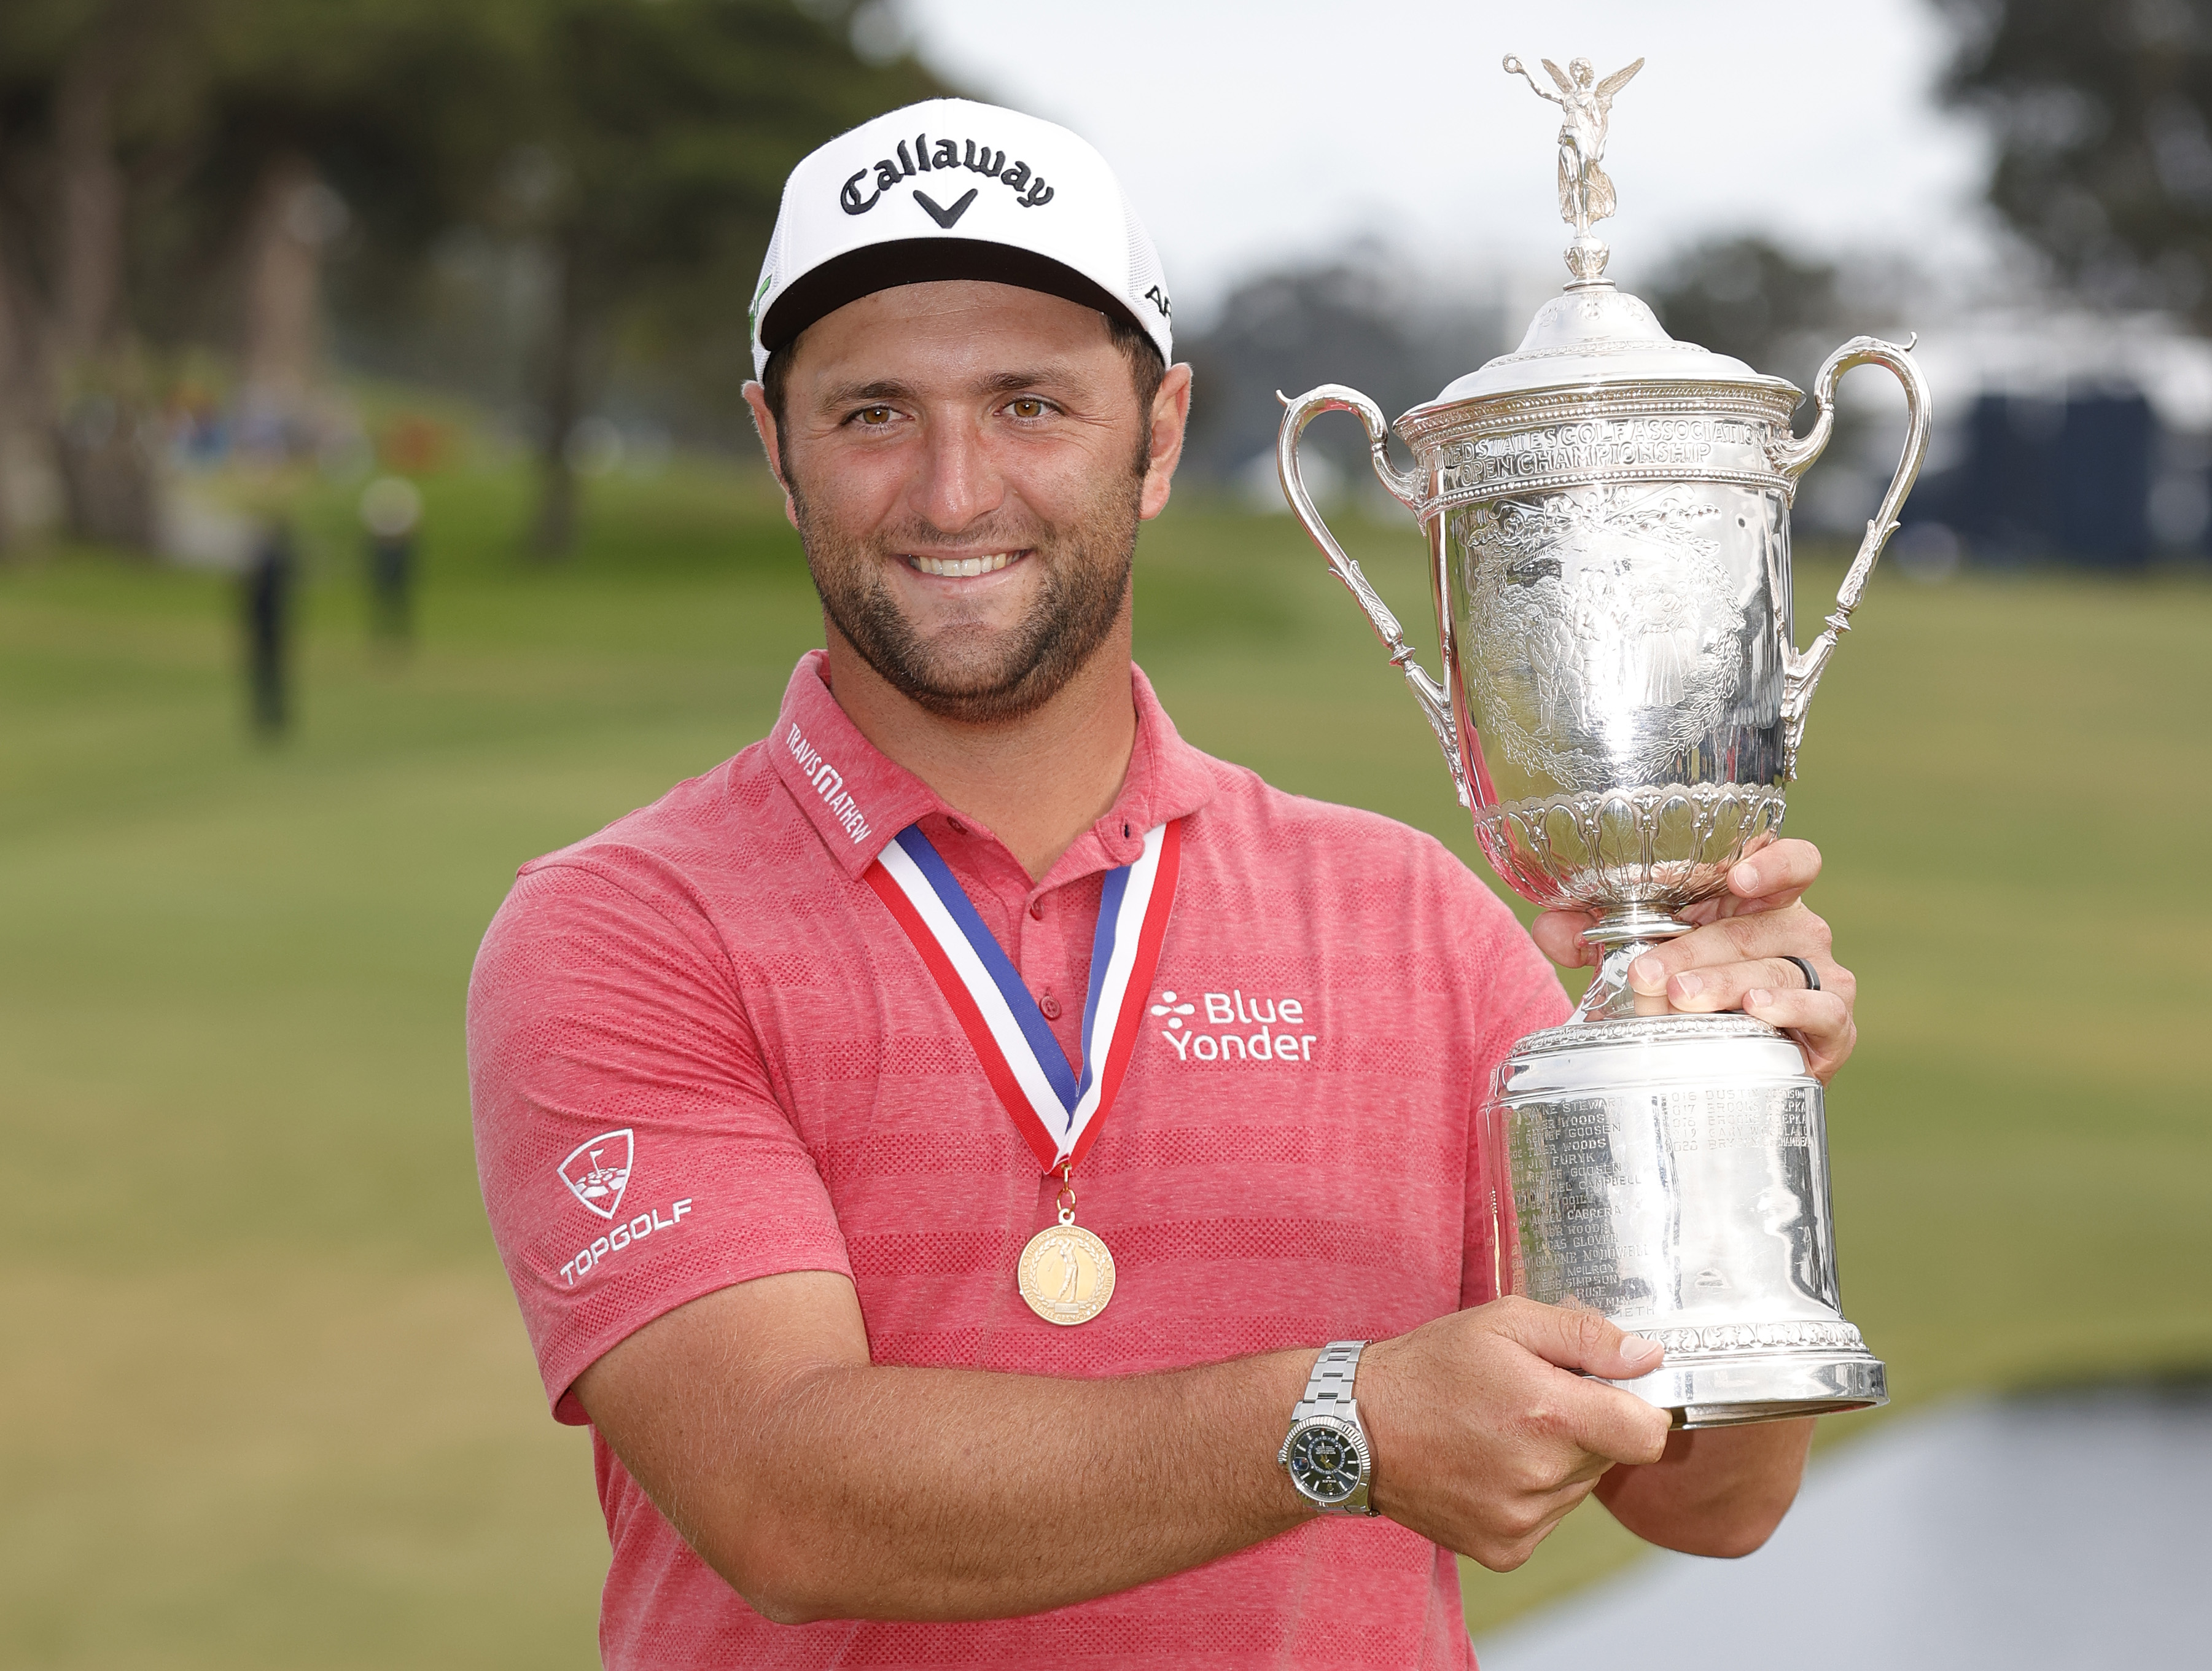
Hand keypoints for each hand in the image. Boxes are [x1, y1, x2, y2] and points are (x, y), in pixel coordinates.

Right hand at [1356, 1297, 1671, 1569]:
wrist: (1356, 1430)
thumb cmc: (1430, 1367)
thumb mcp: (1504, 1322)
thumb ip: (1585, 1335)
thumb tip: (1648, 1357)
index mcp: (1550, 1415)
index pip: (1648, 1435)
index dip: (1639, 1408)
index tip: (1613, 1393)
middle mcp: (1541, 1477)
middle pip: (1611, 1456)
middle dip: (1586, 1425)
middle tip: (1532, 1399)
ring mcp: (1523, 1520)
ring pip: (1579, 1487)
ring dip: (1557, 1460)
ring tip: (1501, 1431)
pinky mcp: (1505, 1549)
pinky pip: (1548, 1518)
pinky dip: (1531, 1492)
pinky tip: (1489, 1464)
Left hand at [1531, 838, 1858, 1081]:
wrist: (1726, 1061)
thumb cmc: (1686, 988)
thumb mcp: (1639, 951)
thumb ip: (1592, 932)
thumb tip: (1550, 927)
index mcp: (1758, 900)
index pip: (1792, 862)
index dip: (1773, 862)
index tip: (1736, 877)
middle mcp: (1797, 930)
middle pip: (1757, 927)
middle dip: (1696, 949)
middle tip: (1651, 972)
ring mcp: (1820, 976)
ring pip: (1778, 969)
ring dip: (1726, 983)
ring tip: (1683, 997)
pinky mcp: (1833, 1028)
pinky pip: (1823, 1012)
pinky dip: (1791, 1009)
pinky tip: (1757, 1010)